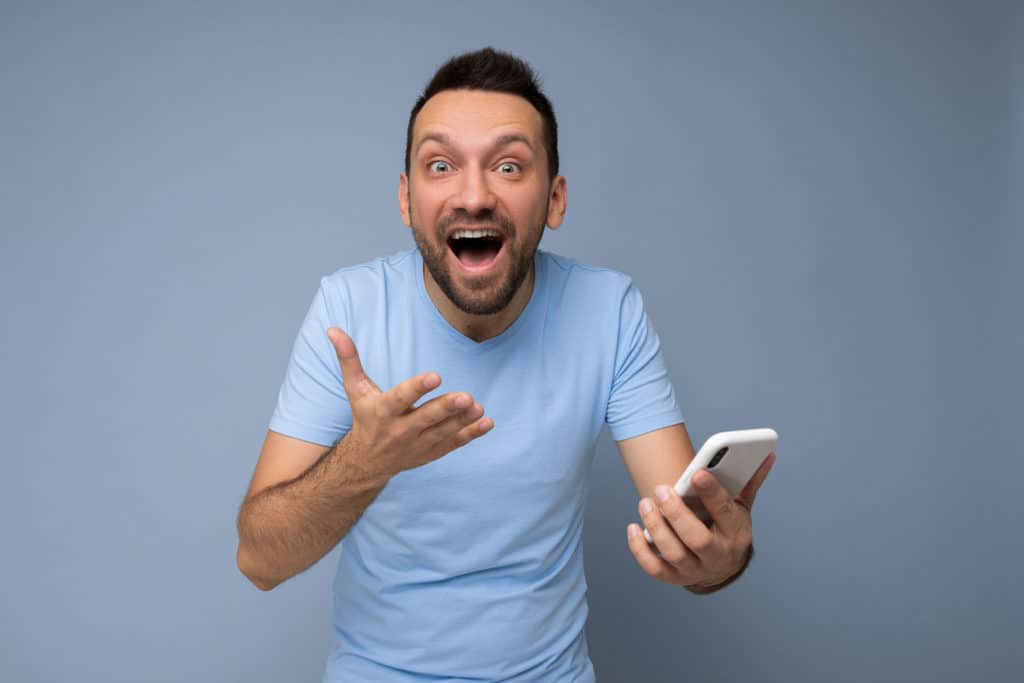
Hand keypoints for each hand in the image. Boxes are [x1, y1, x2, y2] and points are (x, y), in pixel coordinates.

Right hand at [327, 327, 492, 476]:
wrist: (367, 462)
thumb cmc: (363, 417)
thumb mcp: (354, 389)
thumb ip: (348, 359)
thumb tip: (333, 329)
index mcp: (383, 411)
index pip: (401, 398)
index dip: (417, 388)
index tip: (435, 375)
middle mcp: (401, 430)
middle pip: (426, 418)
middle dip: (446, 408)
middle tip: (466, 396)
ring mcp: (418, 443)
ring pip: (443, 432)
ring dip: (462, 420)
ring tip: (477, 406)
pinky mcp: (431, 451)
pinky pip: (453, 443)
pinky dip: (471, 435)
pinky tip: (486, 423)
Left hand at [626, 452, 775, 589]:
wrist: (723, 566)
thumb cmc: (729, 528)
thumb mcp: (742, 507)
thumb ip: (749, 481)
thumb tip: (767, 454)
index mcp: (737, 533)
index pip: (726, 513)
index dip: (712, 493)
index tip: (697, 473)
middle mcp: (717, 555)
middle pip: (696, 539)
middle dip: (677, 513)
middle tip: (661, 489)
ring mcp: (695, 570)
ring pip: (674, 553)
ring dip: (656, 527)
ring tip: (645, 503)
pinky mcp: (675, 577)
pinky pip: (655, 568)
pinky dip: (640, 550)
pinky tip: (633, 528)